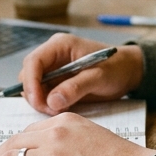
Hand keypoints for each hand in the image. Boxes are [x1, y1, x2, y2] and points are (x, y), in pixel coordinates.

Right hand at [17, 32, 143, 113]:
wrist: (127, 71)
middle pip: (28, 75)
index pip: (33, 61)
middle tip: (52, 110)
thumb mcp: (99, 77)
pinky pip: (43, 94)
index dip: (31, 82)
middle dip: (36, 94)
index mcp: (60, 45)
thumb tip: (52, 101)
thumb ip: (76, 87)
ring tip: (60, 109)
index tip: (38, 101)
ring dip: (41, 101)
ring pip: (33, 87)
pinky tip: (62, 107)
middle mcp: (53, 55)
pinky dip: (47, 104)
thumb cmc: (116, 67)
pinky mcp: (56, 81)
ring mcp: (53, 68)